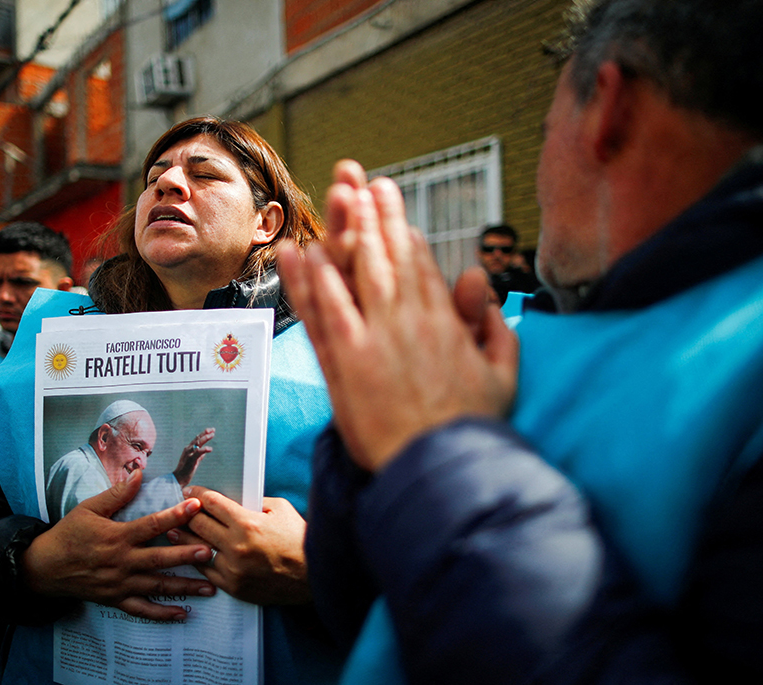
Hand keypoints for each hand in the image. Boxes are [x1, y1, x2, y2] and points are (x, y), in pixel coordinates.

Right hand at [22, 469, 216, 620]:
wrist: (45, 567)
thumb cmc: (69, 534)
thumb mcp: (89, 508)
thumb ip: (117, 494)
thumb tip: (139, 474)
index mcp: (116, 536)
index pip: (151, 524)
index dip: (174, 515)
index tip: (195, 506)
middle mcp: (121, 561)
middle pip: (159, 558)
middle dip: (185, 555)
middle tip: (209, 551)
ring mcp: (119, 583)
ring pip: (156, 586)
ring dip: (183, 587)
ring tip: (209, 587)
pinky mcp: (115, 600)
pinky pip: (142, 609)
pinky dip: (162, 614)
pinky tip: (183, 614)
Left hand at [168, 488, 309, 605]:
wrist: (313, 576)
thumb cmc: (298, 539)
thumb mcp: (280, 509)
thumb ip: (254, 502)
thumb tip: (233, 499)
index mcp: (247, 523)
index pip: (211, 503)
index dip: (198, 494)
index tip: (191, 491)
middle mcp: (236, 546)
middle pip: (198, 524)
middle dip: (187, 513)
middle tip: (180, 508)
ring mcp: (233, 569)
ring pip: (196, 549)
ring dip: (182, 538)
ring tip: (172, 531)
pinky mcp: (234, 587)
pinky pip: (206, 571)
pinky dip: (196, 561)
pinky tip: (189, 554)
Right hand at [173, 427, 214, 487]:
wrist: (178, 479)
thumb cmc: (186, 471)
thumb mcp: (193, 462)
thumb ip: (199, 456)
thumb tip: (204, 452)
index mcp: (188, 449)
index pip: (197, 439)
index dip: (204, 434)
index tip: (211, 430)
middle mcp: (188, 450)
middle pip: (197, 439)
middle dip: (205, 433)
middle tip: (213, 429)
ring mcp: (189, 454)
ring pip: (197, 443)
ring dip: (205, 438)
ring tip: (212, 435)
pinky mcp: (191, 460)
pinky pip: (198, 453)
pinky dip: (204, 449)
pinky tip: (209, 448)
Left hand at [276, 166, 518, 471]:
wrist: (441, 468)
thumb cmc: (470, 428)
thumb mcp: (503, 374)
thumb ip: (495, 328)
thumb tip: (482, 287)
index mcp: (445, 324)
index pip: (420, 267)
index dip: (402, 234)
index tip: (392, 209)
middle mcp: (409, 323)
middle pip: (388, 258)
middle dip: (375, 217)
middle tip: (364, 183)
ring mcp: (375, 340)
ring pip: (358, 275)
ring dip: (346, 233)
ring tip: (336, 199)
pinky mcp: (347, 363)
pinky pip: (327, 313)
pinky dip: (314, 282)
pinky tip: (303, 254)